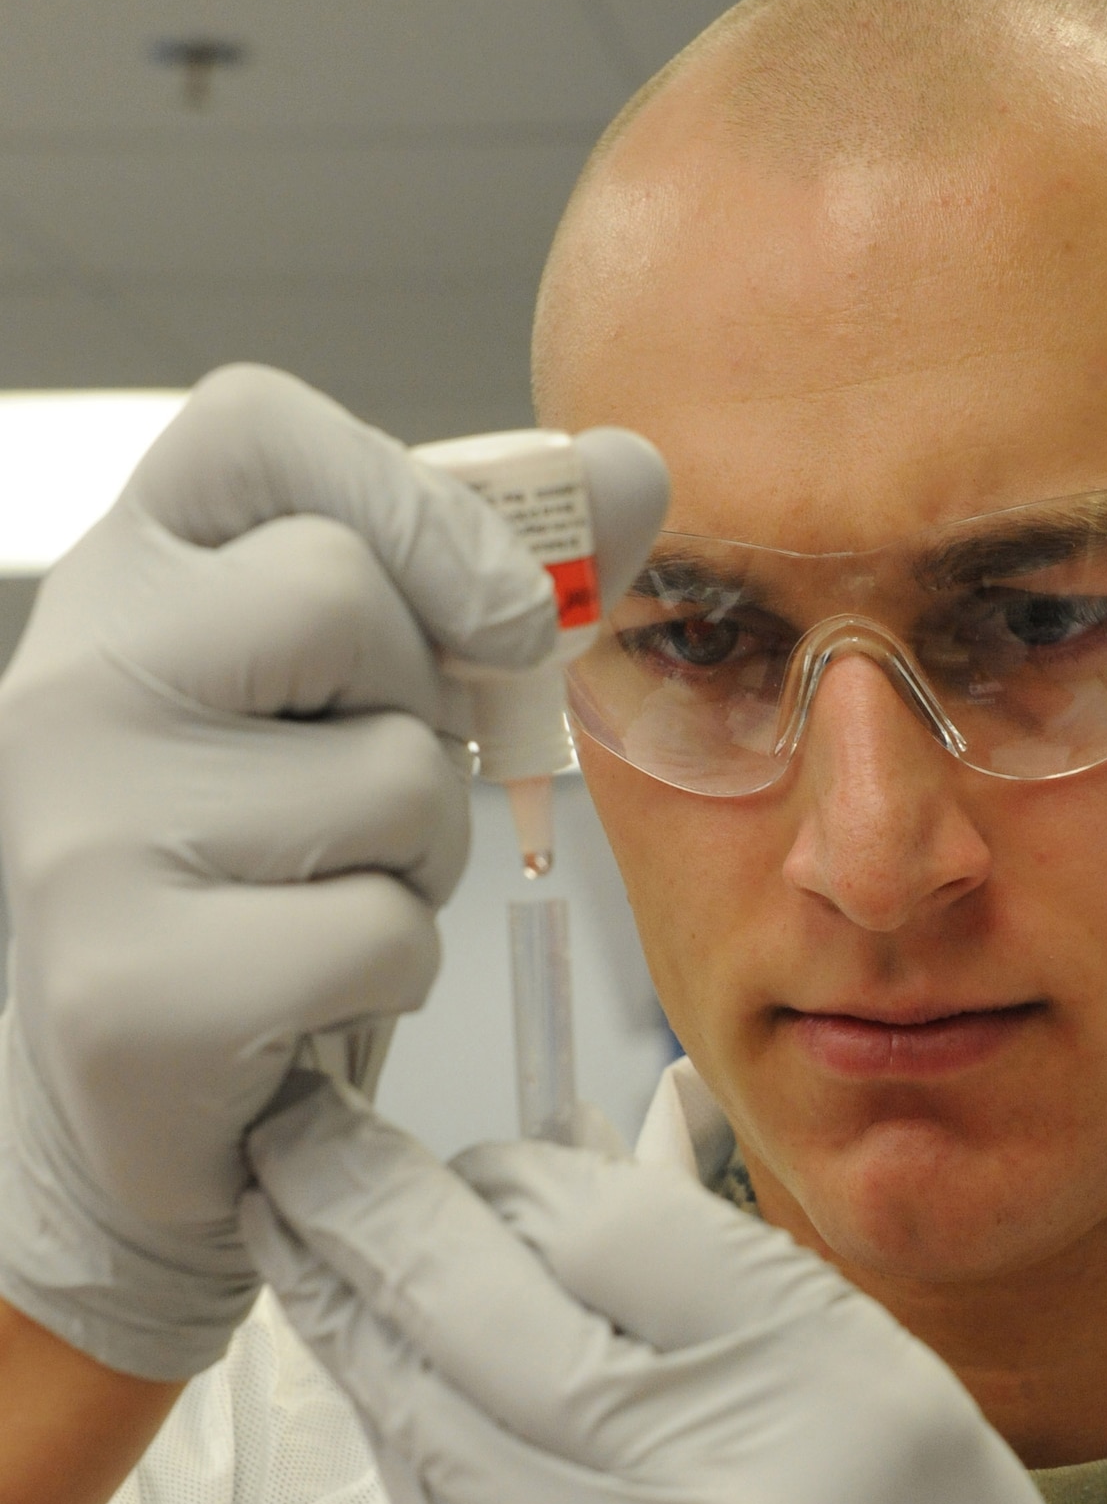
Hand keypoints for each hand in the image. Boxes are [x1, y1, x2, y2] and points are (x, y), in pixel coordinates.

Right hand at [0, 365, 664, 1379]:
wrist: (156, 1080)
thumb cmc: (275, 855)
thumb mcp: (370, 688)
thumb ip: (500, 574)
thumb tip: (636, 466)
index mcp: (130, 570)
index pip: (255, 424)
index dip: (411, 498)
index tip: (488, 608)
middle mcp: (73, 675)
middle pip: (347, 598)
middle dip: (425, 710)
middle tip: (363, 783)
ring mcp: (83, 831)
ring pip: (392, 778)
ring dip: (419, 851)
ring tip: (323, 887)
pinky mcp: (126, 989)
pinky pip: (379, 931)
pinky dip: (391, 963)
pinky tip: (303, 986)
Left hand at [243, 1088, 1106, 1503]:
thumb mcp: (887, 1390)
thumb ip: (722, 1287)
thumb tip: (546, 1189)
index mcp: (838, 1389)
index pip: (603, 1224)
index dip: (511, 1174)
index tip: (476, 1158)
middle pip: (480, 1310)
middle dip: (362, 1208)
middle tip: (294, 1139)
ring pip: (432, 1420)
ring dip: (350, 1314)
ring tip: (293, 1233)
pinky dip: (405, 1438)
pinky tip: (373, 1371)